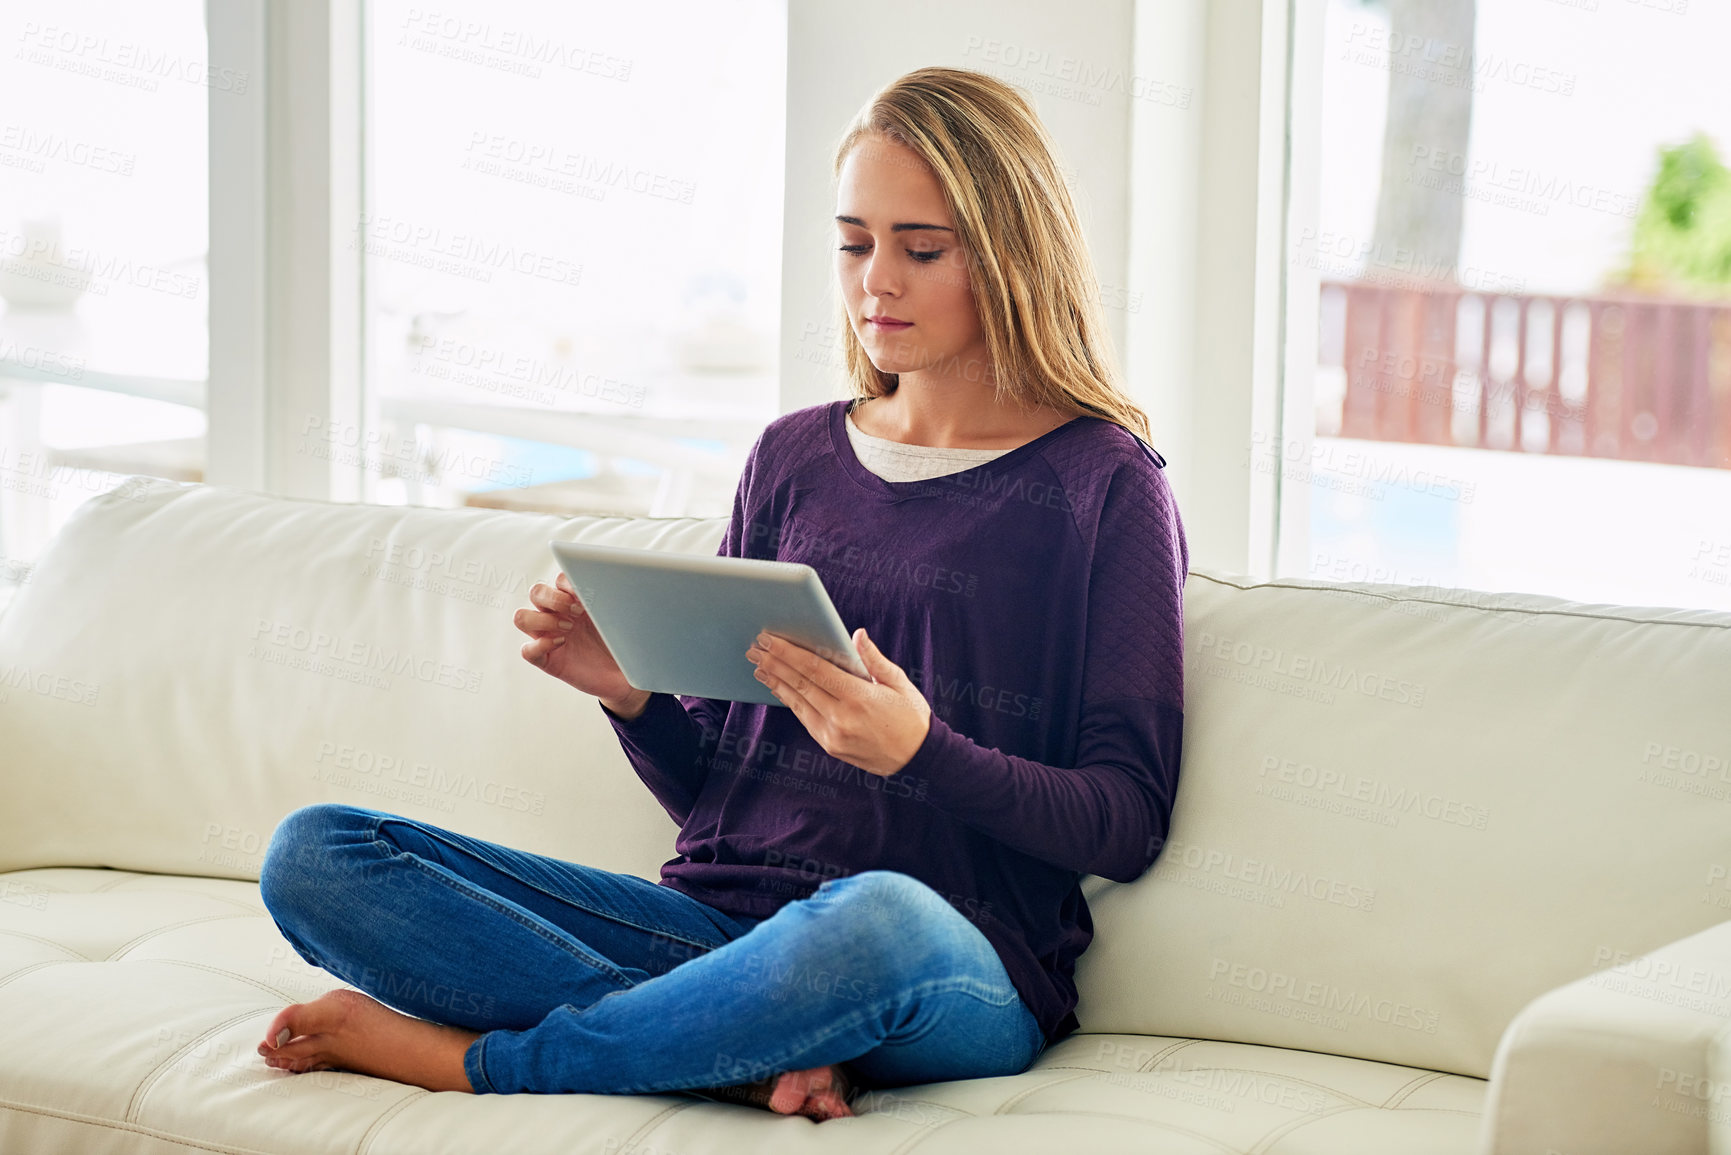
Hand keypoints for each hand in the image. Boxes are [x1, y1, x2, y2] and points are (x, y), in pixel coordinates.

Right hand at [513, 571, 637, 703]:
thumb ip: (609, 601)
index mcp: (575, 601)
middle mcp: (558, 615)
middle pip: (535, 592)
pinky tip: (561, 644)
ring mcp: (549, 637)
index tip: (586, 595)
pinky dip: (538, 646)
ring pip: (522, 617)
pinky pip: (527, 651)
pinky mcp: (547, 661)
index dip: (568, 583)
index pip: (559, 580)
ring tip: (568, 629)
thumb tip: (609, 583)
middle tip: (577, 612)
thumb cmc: (622, 644)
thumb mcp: (618, 620)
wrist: (625, 676)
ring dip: (542, 619)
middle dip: (553, 598)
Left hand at [746, 627, 931, 776]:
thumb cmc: (911, 717)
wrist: (916, 759)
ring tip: (758, 666)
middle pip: (800, 684)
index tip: (770, 639)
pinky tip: (779, 687)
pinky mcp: (830, 745)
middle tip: (754, 648)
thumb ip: (874, 659)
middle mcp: (841, 717)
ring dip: (776, 682)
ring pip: (797, 703)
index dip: (789, 653)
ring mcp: (833, 734)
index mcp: (859, 697)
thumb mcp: (899, 683)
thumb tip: (856, 635)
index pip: (815, 669)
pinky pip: (804, 718)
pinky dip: (789, 700)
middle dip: (774, 664)